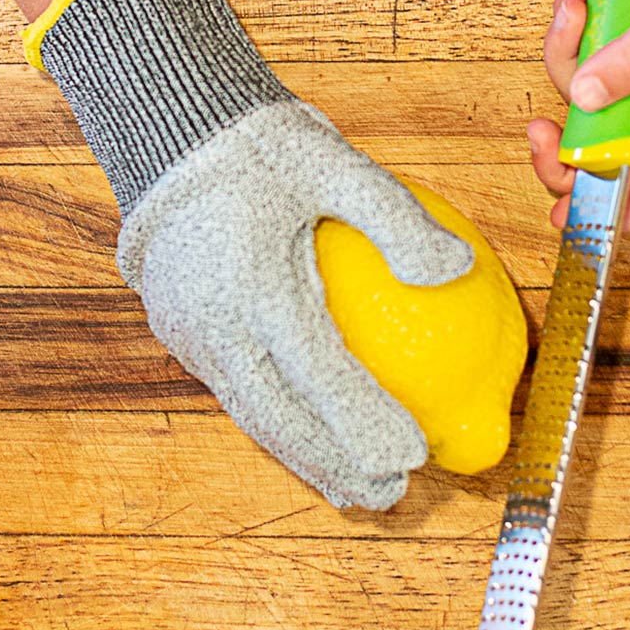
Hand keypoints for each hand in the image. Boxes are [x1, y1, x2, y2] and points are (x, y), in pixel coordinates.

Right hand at [117, 102, 472, 510]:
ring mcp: (191, 335)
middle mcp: (214, 322)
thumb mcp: (335, 161)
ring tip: (354, 493)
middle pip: (279, 415)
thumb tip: (458, 266)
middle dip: (334, 463)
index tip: (412, 454)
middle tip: (389, 495)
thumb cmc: (264, 149)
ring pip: (254, 416)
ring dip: (304, 459)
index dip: (363, 419)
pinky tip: (311, 446)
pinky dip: (277, 429)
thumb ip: (396, 217)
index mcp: (253, 283)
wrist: (171, 134)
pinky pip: (238, 394)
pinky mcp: (183, 336)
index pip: (317, 368)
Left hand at [530, 0, 629, 230]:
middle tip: (538, 127)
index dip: (613, 213)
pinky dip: (580, 21)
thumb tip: (583, 99)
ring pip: (593, 93)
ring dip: (569, 54)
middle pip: (610, 150)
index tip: (565, 214)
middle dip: (567, 139)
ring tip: (573, 4)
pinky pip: (597, 49)